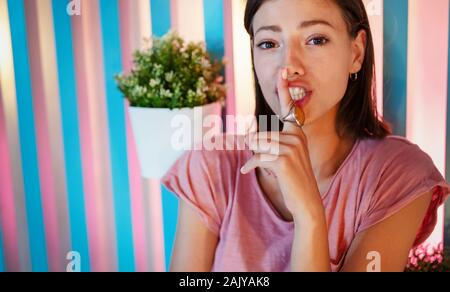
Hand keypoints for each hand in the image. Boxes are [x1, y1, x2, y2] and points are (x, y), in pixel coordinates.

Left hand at [241, 68, 322, 219]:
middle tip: (269, 164)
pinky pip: (256, 158)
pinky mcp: (283, 160)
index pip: (288, 108)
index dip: (284, 89)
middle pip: (259, 135)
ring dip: (255, 159)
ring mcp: (291, 147)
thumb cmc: (292, 179)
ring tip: (268, 169)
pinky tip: (249, 172)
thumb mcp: (282, 157)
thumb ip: (268, 143)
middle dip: (256, 150)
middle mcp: (296, 136)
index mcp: (297, 133)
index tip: (283, 71)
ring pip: (256, 146)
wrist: (307, 202)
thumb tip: (247, 135)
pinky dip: (250, 166)